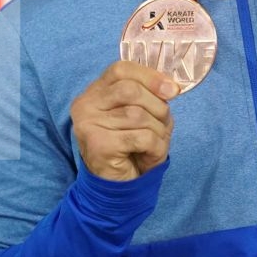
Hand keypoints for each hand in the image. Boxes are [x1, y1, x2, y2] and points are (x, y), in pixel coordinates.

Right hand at [71, 60, 177, 181]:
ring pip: (138, 115)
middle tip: (162, 124)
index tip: (171, 90)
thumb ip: (151, 95)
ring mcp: (88, 125)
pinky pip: (141, 137)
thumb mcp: (143, 114)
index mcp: (94, 92)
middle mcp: (85, 105)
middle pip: (130, 90)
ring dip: (158, 131)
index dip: (149, 76)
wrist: (118, 186)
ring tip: (154, 143)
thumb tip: (171, 87)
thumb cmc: (133, 146)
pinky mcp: (98, 145)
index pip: (120, 69)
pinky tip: (149, 155)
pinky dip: (156, 147)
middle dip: (157, 106)